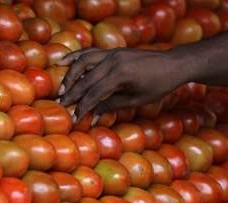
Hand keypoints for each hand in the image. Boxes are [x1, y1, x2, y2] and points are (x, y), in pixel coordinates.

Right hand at [57, 48, 187, 120]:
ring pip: (82, 62)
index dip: (83, 107)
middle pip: (85, 79)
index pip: (94, 93)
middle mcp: (113, 61)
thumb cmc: (159, 85)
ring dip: (70, 76)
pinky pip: (89, 52)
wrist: (173, 64)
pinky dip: (74, 57)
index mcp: (120, 75)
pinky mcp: (112, 51)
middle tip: (62, 106)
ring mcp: (111, 53)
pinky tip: (62, 61)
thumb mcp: (137, 100)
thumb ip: (112, 105)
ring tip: (61, 89)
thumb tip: (93, 116)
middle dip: (72, 94)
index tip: (74, 119)